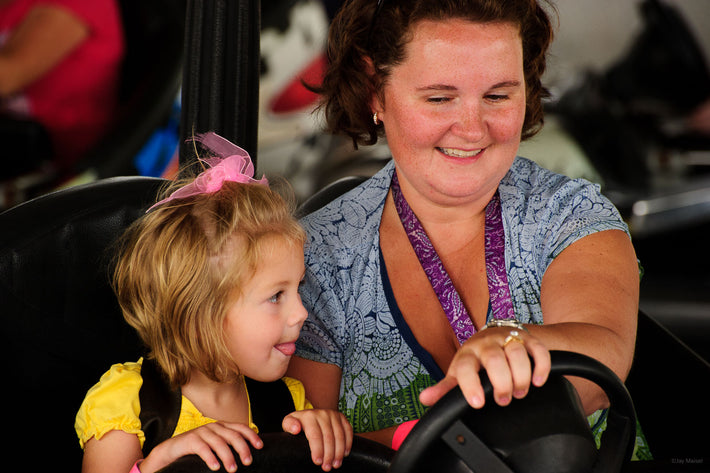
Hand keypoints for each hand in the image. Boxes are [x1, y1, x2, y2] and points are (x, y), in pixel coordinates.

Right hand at [140, 422, 262, 472]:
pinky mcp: (190, 440)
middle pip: (232, 435)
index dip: (251, 436)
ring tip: (232, 469)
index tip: (260, 446)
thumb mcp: (215, 445)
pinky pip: (202, 448)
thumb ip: (228, 446)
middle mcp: (213, 427)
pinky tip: (215, 467)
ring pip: (219, 442)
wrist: (171, 451)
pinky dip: (210, 458)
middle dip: (242, 448)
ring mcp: (201, 432)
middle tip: (248, 462)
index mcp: (222, 426)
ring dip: (227, 456)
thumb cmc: (197, 450)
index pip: (241, 427)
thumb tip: (247, 456)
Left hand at [283, 409, 352, 470]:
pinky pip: (348, 430)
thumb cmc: (299, 423)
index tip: (317, 462)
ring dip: (339, 452)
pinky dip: (348, 443)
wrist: (311, 414)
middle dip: (328, 455)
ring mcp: (334, 415)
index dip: (317, 450)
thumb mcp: (289, 422)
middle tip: (327, 467)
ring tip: (336, 464)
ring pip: (339, 435)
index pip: (315, 435)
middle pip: (328, 437)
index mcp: (309, 416)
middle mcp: (322, 414)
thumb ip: (289, 425)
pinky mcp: (342, 417)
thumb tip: (296, 429)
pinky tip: (345, 454)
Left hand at [419, 326, 549, 408]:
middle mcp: (486, 344)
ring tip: (520, 392)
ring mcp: (508, 339)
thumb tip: (424, 399)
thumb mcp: (460, 372)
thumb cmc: (476, 359)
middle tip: (504, 399)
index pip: (465, 367)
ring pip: (516, 353)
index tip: (478, 403)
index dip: (470, 385)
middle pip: (494, 359)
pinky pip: (537, 349)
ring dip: (521, 376)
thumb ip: (445, 388)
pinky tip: (538, 381)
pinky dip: (540, 366)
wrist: (497, 334)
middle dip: (502, 383)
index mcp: (467, 354)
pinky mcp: (528, 338)